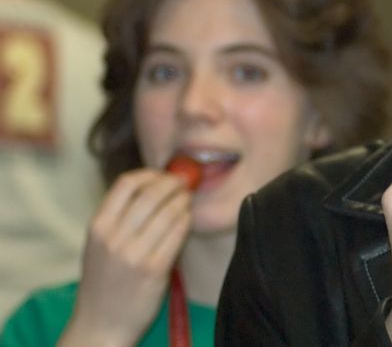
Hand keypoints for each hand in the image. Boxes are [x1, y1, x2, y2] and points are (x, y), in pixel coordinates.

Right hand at [59, 169, 191, 346]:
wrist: (101, 324)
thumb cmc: (104, 281)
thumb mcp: (99, 244)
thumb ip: (119, 216)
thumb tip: (154, 186)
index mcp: (98, 226)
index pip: (127, 183)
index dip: (150, 174)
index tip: (163, 175)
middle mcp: (113, 237)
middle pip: (152, 193)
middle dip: (173, 184)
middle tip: (184, 184)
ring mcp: (134, 254)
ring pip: (169, 212)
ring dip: (183, 201)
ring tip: (187, 200)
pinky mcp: (154, 269)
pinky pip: (178, 234)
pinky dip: (186, 221)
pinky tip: (187, 220)